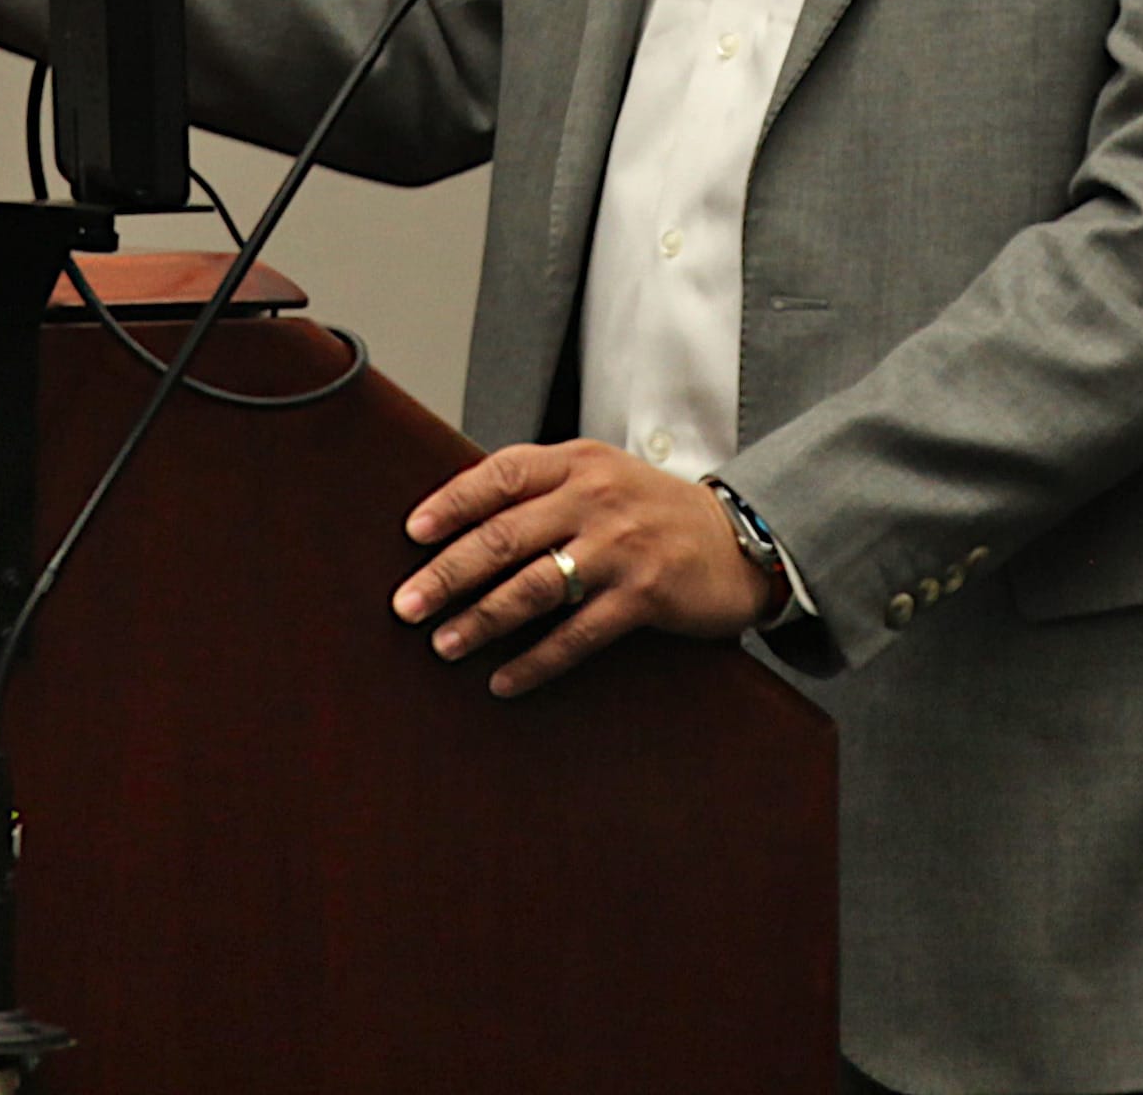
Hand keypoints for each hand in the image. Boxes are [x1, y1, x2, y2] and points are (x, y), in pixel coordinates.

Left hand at [391, 438, 772, 698]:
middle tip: (405, 605)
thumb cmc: (650, 511)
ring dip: (480, 620)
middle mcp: (596, 497)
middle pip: (505, 535)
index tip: (411, 533)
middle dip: (448, 573)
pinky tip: (502, 681)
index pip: (501, 473)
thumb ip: (543, 489)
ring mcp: (621, 547)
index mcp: (578, 461)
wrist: (737, 540)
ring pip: (533, 587)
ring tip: (442, 644)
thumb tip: (460, 523)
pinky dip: (535, 662)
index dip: (452, 502)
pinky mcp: (643, 595)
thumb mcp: (600, 478)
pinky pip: (576, 635)